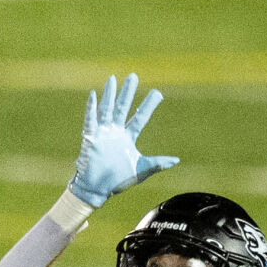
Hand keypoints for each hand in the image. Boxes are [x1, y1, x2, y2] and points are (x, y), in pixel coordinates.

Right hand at [68, 73, 179, 208]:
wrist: (97, 189)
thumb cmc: (118, 180)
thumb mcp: (140, 170)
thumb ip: (157, 163)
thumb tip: (176, 160)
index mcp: (127, 138)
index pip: (140, 118)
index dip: (148, 105)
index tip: (158, 93)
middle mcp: (115, 132)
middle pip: (122, 108)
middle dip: (128, 93)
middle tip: (133, 76)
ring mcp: (102, 134)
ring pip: (107, 110)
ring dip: (109, 95)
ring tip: (113, 79)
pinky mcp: (91, 138)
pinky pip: (91, 121)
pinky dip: (91, 109)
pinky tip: (93, 95)